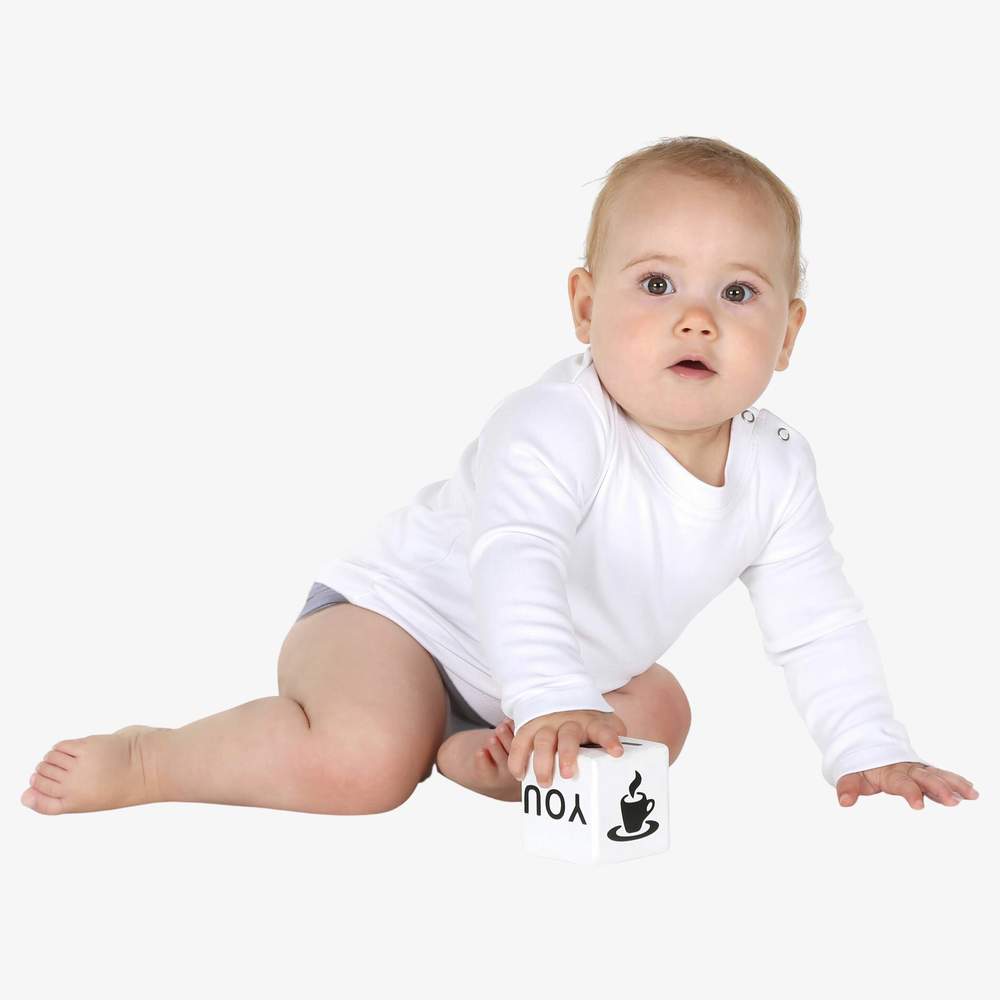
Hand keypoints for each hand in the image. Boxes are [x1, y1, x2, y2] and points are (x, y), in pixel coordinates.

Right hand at [507, 709, 626, 787]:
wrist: (558, 694)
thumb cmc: (587, 723)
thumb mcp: (605, 726)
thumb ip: (616, 743)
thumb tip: (637, 772)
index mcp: (592, 722)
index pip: (603, 729)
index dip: (610, 739)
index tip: (617, 752)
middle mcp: (569, 721)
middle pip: (568, 735)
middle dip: (568, 755)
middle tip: (568, 776)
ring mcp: (548, 723)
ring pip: (543, 739)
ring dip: (542, 762)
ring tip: (545, 783)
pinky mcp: (529, 727)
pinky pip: (520, 741)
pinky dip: (518, 758)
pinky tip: (520, 775)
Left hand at [836, 761, 979, 808]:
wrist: (867, 745)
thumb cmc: (861, 765)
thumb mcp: (851, 775)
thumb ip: (848, 787)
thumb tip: (844, 801)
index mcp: (889, 771)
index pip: (901, 783)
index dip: (909, 792)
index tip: (918, 804)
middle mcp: (907, 768)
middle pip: (925, 778)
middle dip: (939, 789)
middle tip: (953, 801)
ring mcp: (918, 769)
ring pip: (937, 775)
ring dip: (953, 784)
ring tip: (970, 794)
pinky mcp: (925, 771)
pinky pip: (942, 775)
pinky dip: (955, 781)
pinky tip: (970, 790)